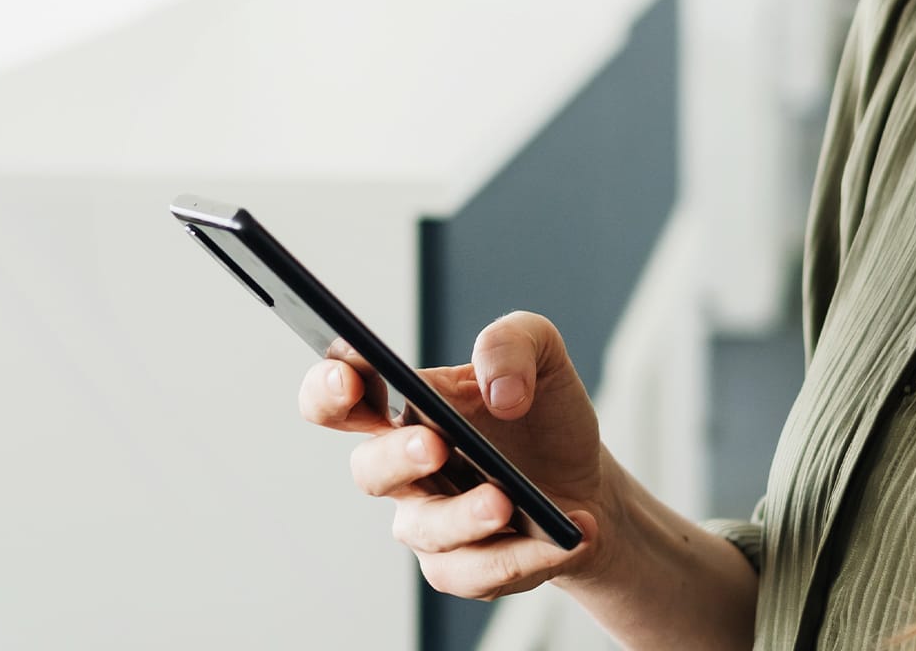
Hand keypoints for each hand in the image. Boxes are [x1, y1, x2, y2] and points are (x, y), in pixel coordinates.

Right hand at [296, 311, 609, 599]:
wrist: (586, 481)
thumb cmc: (542, 415)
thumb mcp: (541, 352)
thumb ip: (512, 342)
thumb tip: (500, 392)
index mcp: (407, 407)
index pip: (340, 397)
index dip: (328, 388)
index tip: (349, 376)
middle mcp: (404, 469)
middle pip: (368, 470)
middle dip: (396, 457)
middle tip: (434, 444)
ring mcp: (429, 522)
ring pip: (424, 529)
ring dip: (465, 516)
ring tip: (508, 501)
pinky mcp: (464, 569)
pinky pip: (477, 574)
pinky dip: (525, 555)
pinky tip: (567, 535)